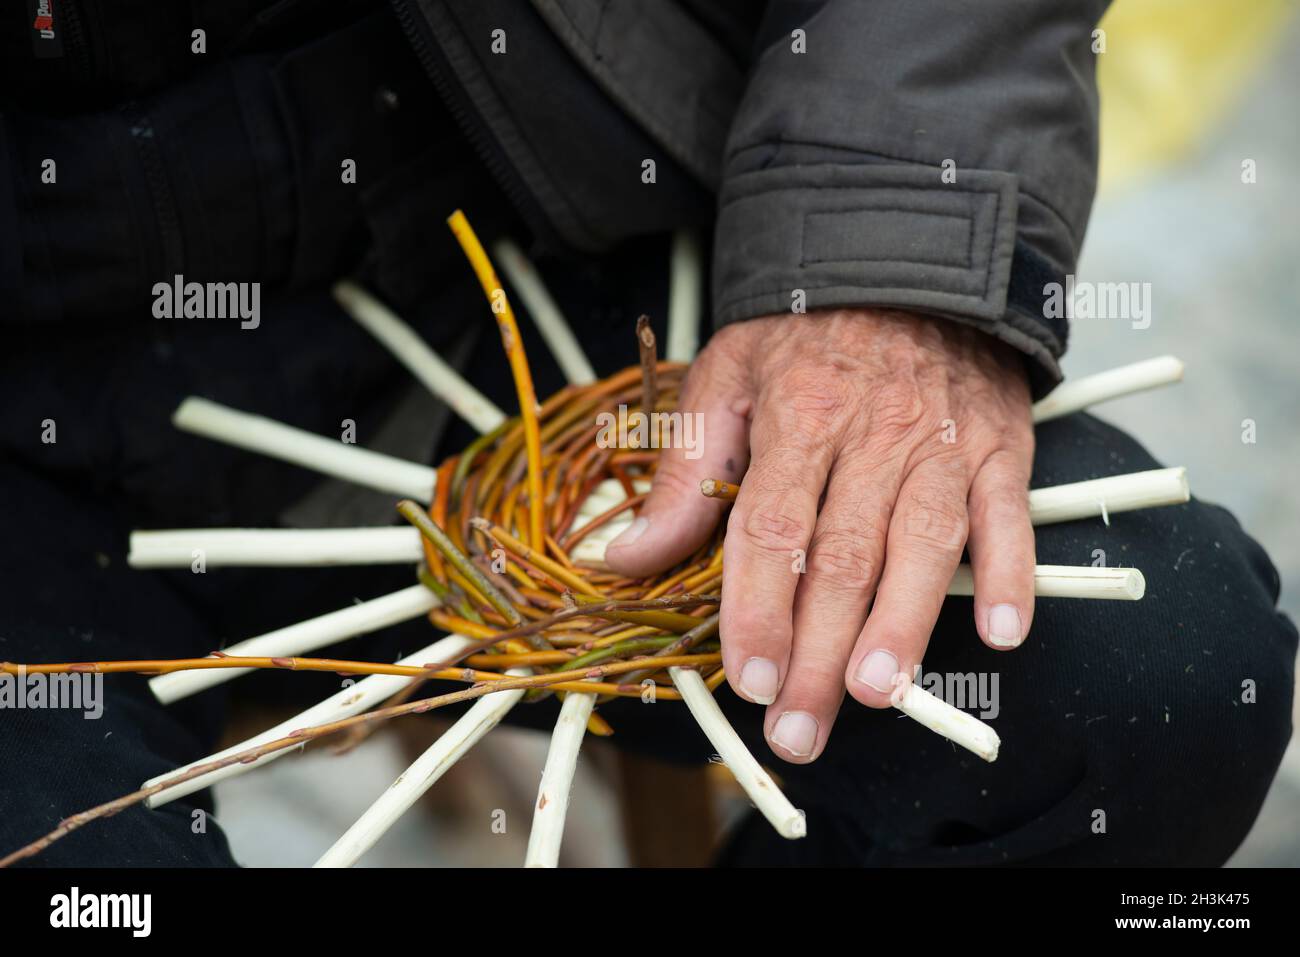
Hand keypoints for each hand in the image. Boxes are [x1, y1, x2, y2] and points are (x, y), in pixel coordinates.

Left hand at [605, 308, 1034, 762]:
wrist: (908, 264)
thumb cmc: (805, 336)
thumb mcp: (726, 379)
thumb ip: (686, 475)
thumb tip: (629, 557)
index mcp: (797, 417)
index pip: (772, 529)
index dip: (758, 610)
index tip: (746, 678)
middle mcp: (873, 435)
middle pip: (843, 556)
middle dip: (819, 652)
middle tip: (799, 728)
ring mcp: (942, 444)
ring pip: (924, 545)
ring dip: (904, 624)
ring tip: (877, 693)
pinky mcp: (1001, 449)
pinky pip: (1012, 516)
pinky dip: (1013, 576)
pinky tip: (1002, 635)